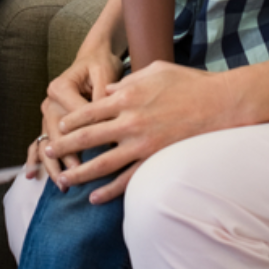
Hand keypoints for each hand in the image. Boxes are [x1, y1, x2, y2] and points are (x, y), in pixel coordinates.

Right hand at [24, 43, 122, 186]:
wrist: (93, 58)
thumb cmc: (101, 65)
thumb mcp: (105, 73)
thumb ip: (103, 96)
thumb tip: (108, 123)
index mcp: (61, 87)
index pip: (74, 116)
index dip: (88, 134)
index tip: (101, 152)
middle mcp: (50, 100)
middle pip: (56, 133)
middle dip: (66, 155)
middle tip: (77, 173)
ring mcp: (48, 113)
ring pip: (47, 142)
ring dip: (53, 164)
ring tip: (62, 183)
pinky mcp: (50, 122)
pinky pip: (39, 142)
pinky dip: (34, 159)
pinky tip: (32, 174)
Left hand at [45, 61, 238, 203]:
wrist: (220, 104)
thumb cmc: (188, 82)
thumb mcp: (153, 70)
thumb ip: (126, 80)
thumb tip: (107, 90)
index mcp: (127, 96)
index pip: (88, 110)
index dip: (70, 120)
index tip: (58, 127)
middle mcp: (129, 120)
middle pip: (87, 137)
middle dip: (64, 146)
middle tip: (48, 153)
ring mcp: (142, 143)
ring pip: (102, 162)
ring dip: (80, 173)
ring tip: (63, 181)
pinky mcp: (156, 160)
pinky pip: (128, 179)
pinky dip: (110, 190)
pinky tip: (95, 198)